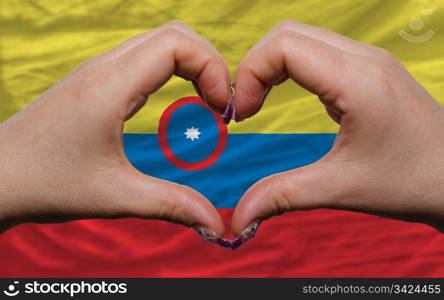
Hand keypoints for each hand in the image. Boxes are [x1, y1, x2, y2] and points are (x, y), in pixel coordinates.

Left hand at [0, 21, 229, 234]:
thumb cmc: (45, 183)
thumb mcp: (114, 197)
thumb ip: (171, 206)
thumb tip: (215, 224)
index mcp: (110, 86)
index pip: (177, 43)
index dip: (212, 67)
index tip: (223, 110)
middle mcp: (105, 67)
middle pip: (175, 34)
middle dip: (210, 63)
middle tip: (221, 106)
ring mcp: (99, 70)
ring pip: (161, 41)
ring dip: (193, 65)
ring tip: (207, 103)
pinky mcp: (97, 80)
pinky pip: (146, 57)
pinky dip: (175, 70)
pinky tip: (179, 101)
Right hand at [231, 20, 443, 235]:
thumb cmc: (409, 182)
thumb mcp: (340, 189)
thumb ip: (283, 195)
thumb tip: (239, 216)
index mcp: (358, 81)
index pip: (284, 46)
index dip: (251, 74)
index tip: (243, 115)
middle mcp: (364, 59)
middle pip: (287, 33)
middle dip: (255, 66)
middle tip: (246, 109)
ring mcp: (369, 61)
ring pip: (301, 38)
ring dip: (271, 65)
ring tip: (259, 103)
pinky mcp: (368, 70)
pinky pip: (317, 51)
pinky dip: (290, 68)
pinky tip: (284, 96)